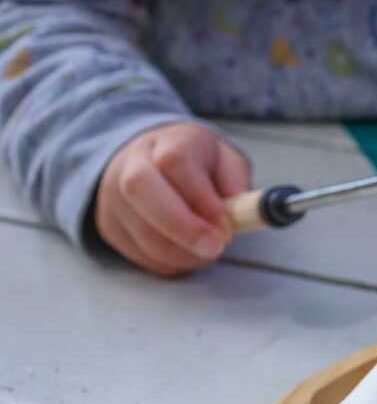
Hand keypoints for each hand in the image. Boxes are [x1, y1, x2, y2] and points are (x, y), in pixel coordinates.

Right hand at [94, 123, 251, 276]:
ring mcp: (113, 196)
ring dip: (182, 252)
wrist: (151, 162)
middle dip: (182, 226)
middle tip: (214, 247)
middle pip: (141, 189)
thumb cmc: (197, 164)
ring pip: (141, 230)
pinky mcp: (110, 227)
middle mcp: (132, 164)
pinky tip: (188, 252)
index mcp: (168, 141)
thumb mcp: (227, 162)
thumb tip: (240, 211)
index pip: (175, 161)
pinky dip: (170, 262)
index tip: (226, 222)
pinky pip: (139, 254)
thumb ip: (236, 182)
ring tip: (208, 250)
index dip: (201, 196)